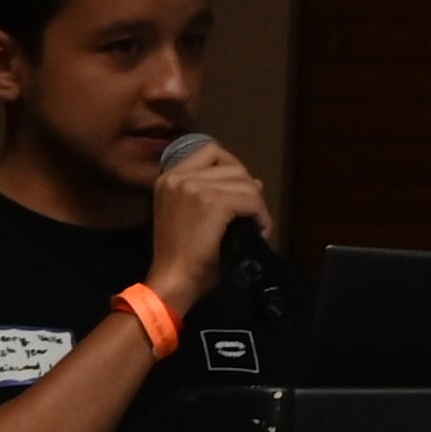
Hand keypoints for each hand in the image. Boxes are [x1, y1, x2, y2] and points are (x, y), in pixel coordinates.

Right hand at [148, 135, 271, 312]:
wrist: (173, 280)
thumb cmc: (183, 256)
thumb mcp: (190, 215)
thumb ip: (214, 193)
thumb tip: (255, 182)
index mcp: (168, 178)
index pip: (211, 152)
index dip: (232, 170)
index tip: (239, 194)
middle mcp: (179, 177)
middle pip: (233, 167)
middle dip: (248, 191)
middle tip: (250, 216)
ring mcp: (194, 187)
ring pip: (246, 183)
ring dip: (257, 205)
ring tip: (256, 225)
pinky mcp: (212, 202)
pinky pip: (251, 200)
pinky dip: (261, 215)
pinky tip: (260, 230)